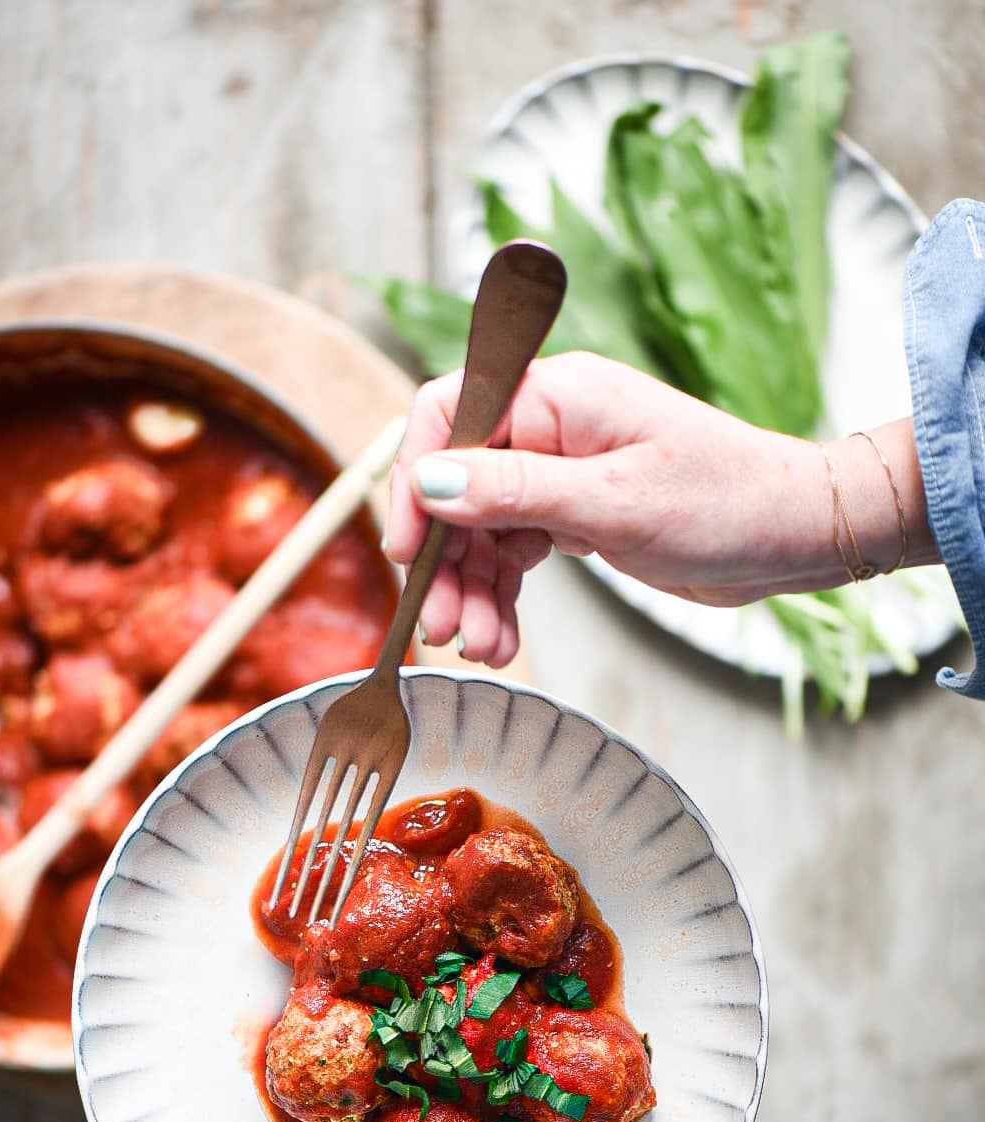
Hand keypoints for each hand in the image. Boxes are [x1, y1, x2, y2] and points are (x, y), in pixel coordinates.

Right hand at [386, 352, 935, 664]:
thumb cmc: (726, 501)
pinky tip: (503, 638)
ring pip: (480, 529)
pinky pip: (512, 552)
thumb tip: (430, 482)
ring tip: (481, 648)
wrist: (793, 533)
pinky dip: (502, 596)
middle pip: (456, 486)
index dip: (412, 481)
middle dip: (444, 561)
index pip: (447, 416)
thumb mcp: (613, 502)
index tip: (407, 550)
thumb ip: (515, 492)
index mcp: (555, 395)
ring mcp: (560, 470)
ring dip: (471, 591)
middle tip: (443, 628)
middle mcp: (548, 426)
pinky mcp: (575, 512)